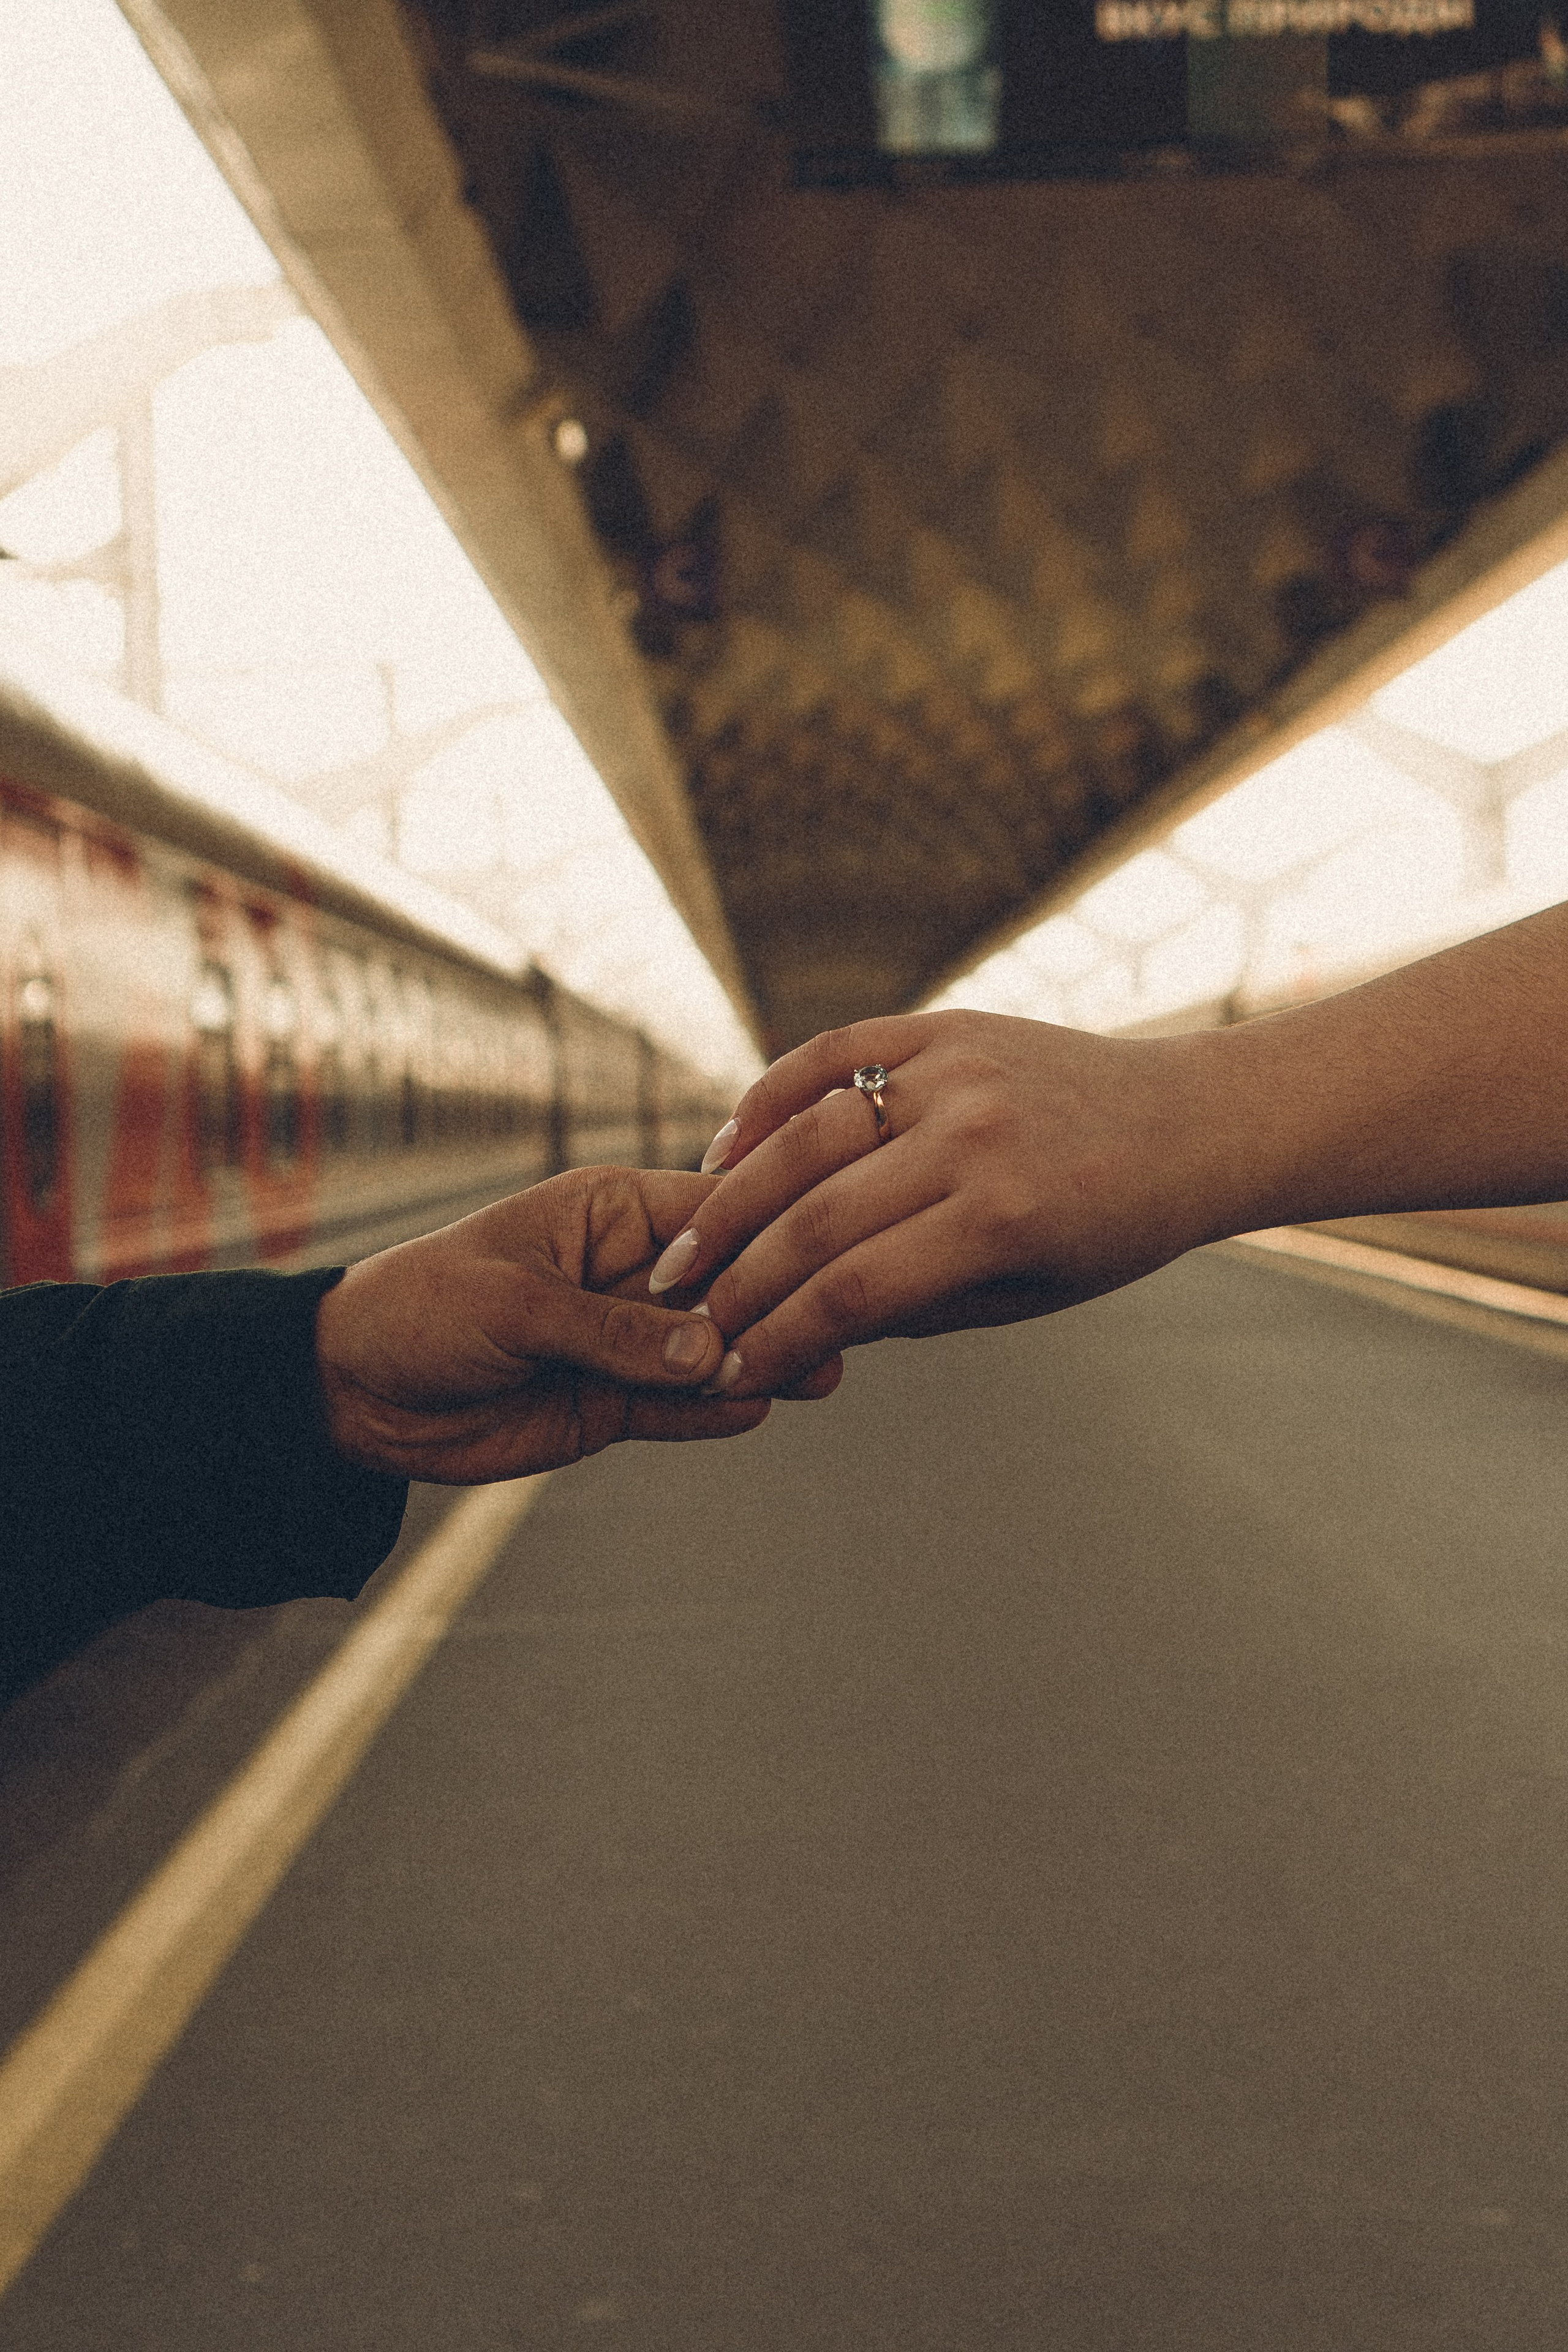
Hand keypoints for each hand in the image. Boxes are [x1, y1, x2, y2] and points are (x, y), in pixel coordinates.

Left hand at [314, 1165, 841, 1481]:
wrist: (351, 1392)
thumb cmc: (420, 1309)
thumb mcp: (514, 1307)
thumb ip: (614, 1331)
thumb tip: (710, 1349)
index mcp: (610, 1212)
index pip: (711, 1210)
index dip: (768, 1229)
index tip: (823, 1251)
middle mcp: (631, 1271)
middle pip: (727, 1283)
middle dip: (776, 1303)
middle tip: (834, 1331)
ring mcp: (627, 1340)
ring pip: (713, 1349)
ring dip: (759, 1360)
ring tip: (818, 1374)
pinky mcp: (613, 1402)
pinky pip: (679, 1405)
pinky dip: (715, 1409)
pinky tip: (759, 1406)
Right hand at [647, 1012, 1227, 1395]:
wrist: (1190, 1121)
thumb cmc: (1111, 1230)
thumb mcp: (1023, 1294)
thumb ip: (911, 1309)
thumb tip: (795, 1331)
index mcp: (1001, 1219)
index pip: (852, 1292)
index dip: (777, 1339)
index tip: (729, 1372)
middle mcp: (971, 1135)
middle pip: (815, 1218)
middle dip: (738, 1281)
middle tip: (683, 1319)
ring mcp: (954, 1069)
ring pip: (804, 1137)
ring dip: (731, 1199)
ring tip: (686, 1249)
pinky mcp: (945, 1023)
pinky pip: (830, 1055)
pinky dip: (768, 1098)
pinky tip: (725, 1151)